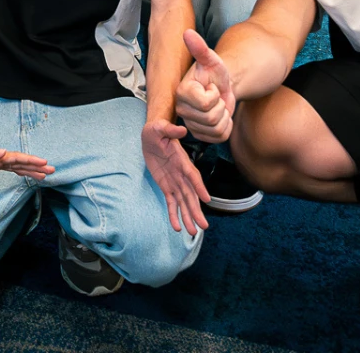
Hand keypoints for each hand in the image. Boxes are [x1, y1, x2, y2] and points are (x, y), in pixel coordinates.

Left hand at [0, 142, 53, 179]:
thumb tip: (3, 151)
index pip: (18, 158)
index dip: (31, 161)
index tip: (44, 163)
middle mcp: (0, 158)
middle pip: (22, 162)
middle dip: (36, 166)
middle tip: (52, 170)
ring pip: (19, 166)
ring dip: (32, 170)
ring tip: (45, 175)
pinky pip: (12, 169)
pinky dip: (21, 171)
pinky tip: (27, 174)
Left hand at [141, 119, 209, 234]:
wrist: (152, 135)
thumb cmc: (157, 130)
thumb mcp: (160, 127)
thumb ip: (170, 130)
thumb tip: (181, 130)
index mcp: (181, 161)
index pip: (191, 175)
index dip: (199, 186)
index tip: (206, 199)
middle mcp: (181, 174)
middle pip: (190, 194)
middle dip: (196, 209)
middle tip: (203, 226)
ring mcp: (174, 181)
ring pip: (183, 202)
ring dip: (188, 216)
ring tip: (194, 232)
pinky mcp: (166, 186)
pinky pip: (171, 202)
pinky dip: (173, 214)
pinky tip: (177, 227)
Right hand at [175, 29, 236, 143]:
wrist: (222, 87)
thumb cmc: (215, 73)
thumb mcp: (211, 60)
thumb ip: (199, 48)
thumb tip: (187, 32)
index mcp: (182, 93)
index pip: (205, 103)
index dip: (215, 95)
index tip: (211, 87)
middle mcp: (182, 111)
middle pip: (211, 118)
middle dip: (221, 106)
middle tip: (216, 96)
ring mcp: (190, 125)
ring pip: (216, 129)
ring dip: (224, 116)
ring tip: (218, 105)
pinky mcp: (200, 136)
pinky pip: (220, 137)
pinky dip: (226, 126)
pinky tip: (220, 115)